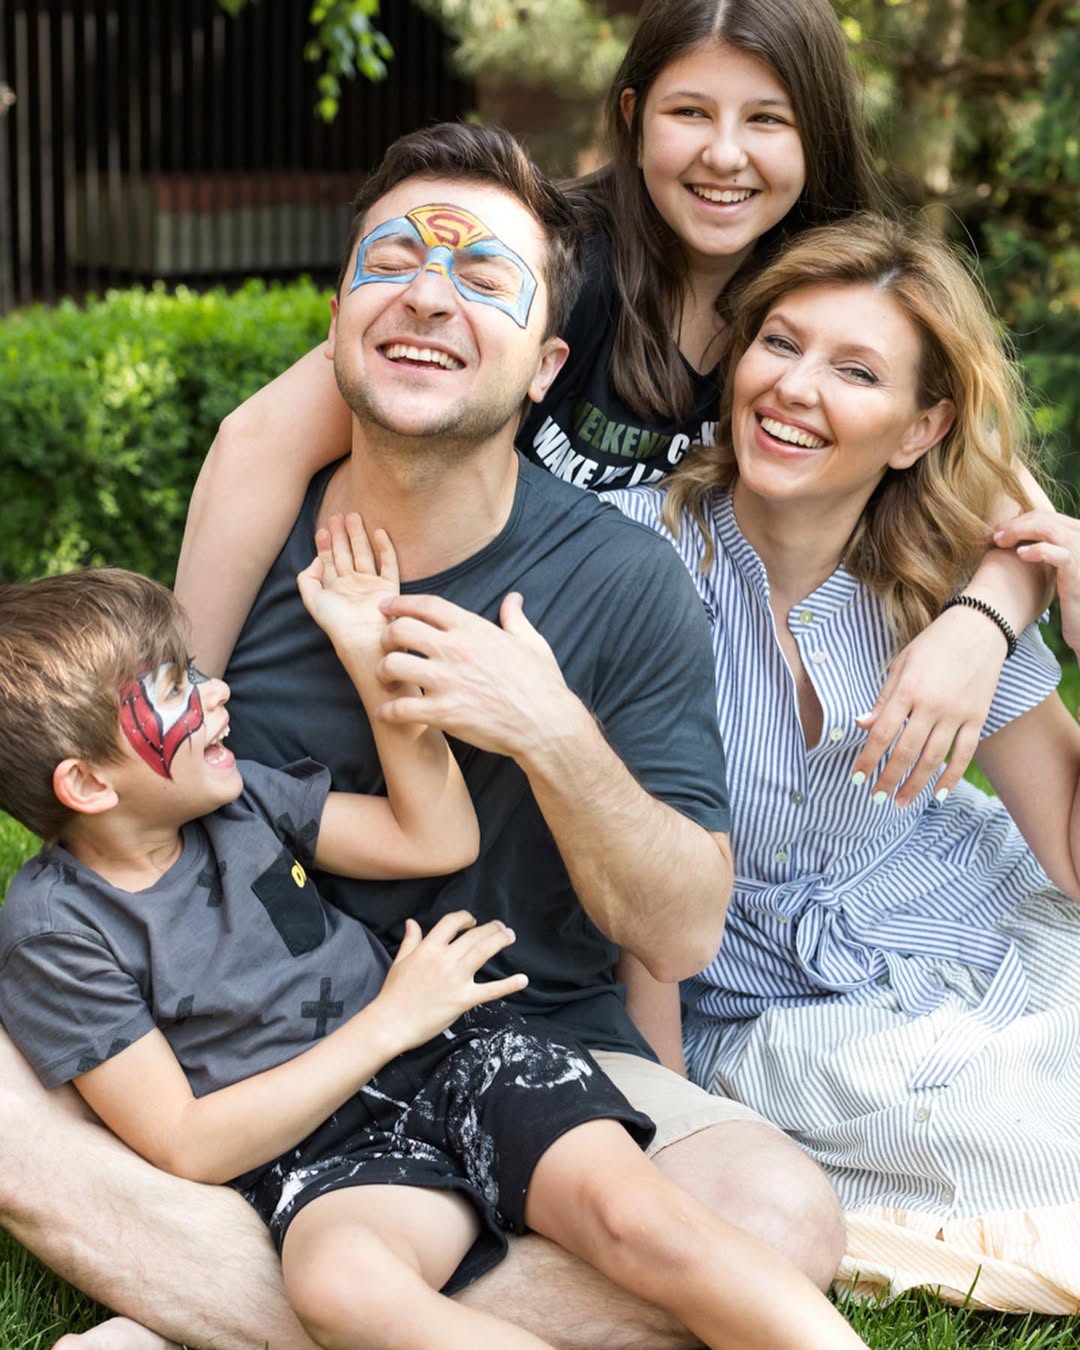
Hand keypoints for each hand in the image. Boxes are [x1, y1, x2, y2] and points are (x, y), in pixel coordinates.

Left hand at [296, 512, 398, 663]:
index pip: (329, 561)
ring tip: (353, 516)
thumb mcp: (312, 600)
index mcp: (335, 589)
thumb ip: (307, 578)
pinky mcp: (389, 588)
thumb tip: (316, 559)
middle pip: (346, 554)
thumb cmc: (337, 622)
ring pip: (365, 554)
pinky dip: (385, 548)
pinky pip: (389, 564)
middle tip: (338, 515)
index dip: (325, 544)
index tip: (323, 528)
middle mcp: (353, 585)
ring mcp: (371, 586)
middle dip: (341, 535)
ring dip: (359, 536)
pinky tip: (379, 532)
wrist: (362, 638)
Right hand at [373, 912, 527, 1052]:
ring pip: (482, 952)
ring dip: (499, 941)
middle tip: (501, 927)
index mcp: (428, 949)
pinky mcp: (462, 999)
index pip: (451, 923)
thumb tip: (412, 922)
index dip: (465, 918)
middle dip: (490, 928)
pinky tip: (523, 979)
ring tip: (510, 936)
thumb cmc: (393, 994)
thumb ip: (410, 940)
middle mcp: (444, 959)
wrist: (390, 1023)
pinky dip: (508, 984)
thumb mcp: (400, 962)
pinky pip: (490, 990)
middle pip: (472, 936)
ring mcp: (455, 979)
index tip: (473, 921)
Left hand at [374, 590, 588, 760]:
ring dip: (382, 673)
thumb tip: (514, 599)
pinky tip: (387, 713)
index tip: (385, 608)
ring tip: (387, 681)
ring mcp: (447, 681)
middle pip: (399, 630)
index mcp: (473, 629)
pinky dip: (388, 711)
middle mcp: (455, 650)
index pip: (425, 605)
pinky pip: (400, 708)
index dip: (399, 604)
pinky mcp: (443, 712)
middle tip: (386, 649)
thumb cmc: (541, 684)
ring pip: (392, 665)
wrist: (546, 723)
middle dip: (385, 638)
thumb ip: (515, 619)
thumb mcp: (532, 643)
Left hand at [851, 604, 1005, 806]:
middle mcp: (932, 705)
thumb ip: (883, 699)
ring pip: (934, 758)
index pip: (881, 734)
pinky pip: (964, 754)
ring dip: (915, 784)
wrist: (979, 629)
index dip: (867, 759)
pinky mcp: (978, 718)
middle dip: (888, 779)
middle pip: (906, 752)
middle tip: (876, 799)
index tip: (857, 778)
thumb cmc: (933, 645)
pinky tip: (938, 794)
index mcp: (907, 690)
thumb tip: (861, 725)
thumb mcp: (900, 665)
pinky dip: (951, 776)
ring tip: (901, 802)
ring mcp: (957, 714)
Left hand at [994, 508, 1079, 653]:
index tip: (999, 530)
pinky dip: (1037, 550)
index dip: (1020, 520)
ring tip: (1000, 542)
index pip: (1046, 516)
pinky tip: (1020, 554)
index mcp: (1078, 534)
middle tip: (994, 536)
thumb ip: (1048, 548)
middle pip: (1045, 518)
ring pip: (1048, 529)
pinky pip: (1059, 553)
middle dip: (1015, 524)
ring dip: (1019, 532)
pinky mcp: (1078, 570)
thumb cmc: (1071, 597)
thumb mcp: (1060, 567)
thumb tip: (1019, 538)